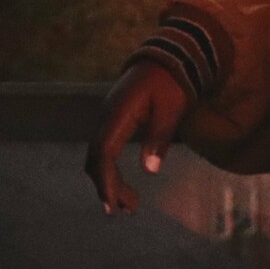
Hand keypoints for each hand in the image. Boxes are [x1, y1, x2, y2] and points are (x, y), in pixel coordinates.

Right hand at [84, 60, 190, 215]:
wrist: (168, 57)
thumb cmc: (172, 83)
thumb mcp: (172, 109)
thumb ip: (160, 137)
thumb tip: (150, 170)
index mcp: (119, 113)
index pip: (104, 152)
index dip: (106, 179)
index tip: (113, 204)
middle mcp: (106, 116)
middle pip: (96, 158)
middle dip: (108, 186)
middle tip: (128, 211)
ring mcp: (107, 117)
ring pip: (98, 155)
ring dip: (109, 181)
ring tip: (130, 205)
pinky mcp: (113, 120)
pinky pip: (105, 149)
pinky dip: (111, 169)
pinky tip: (123, 184)